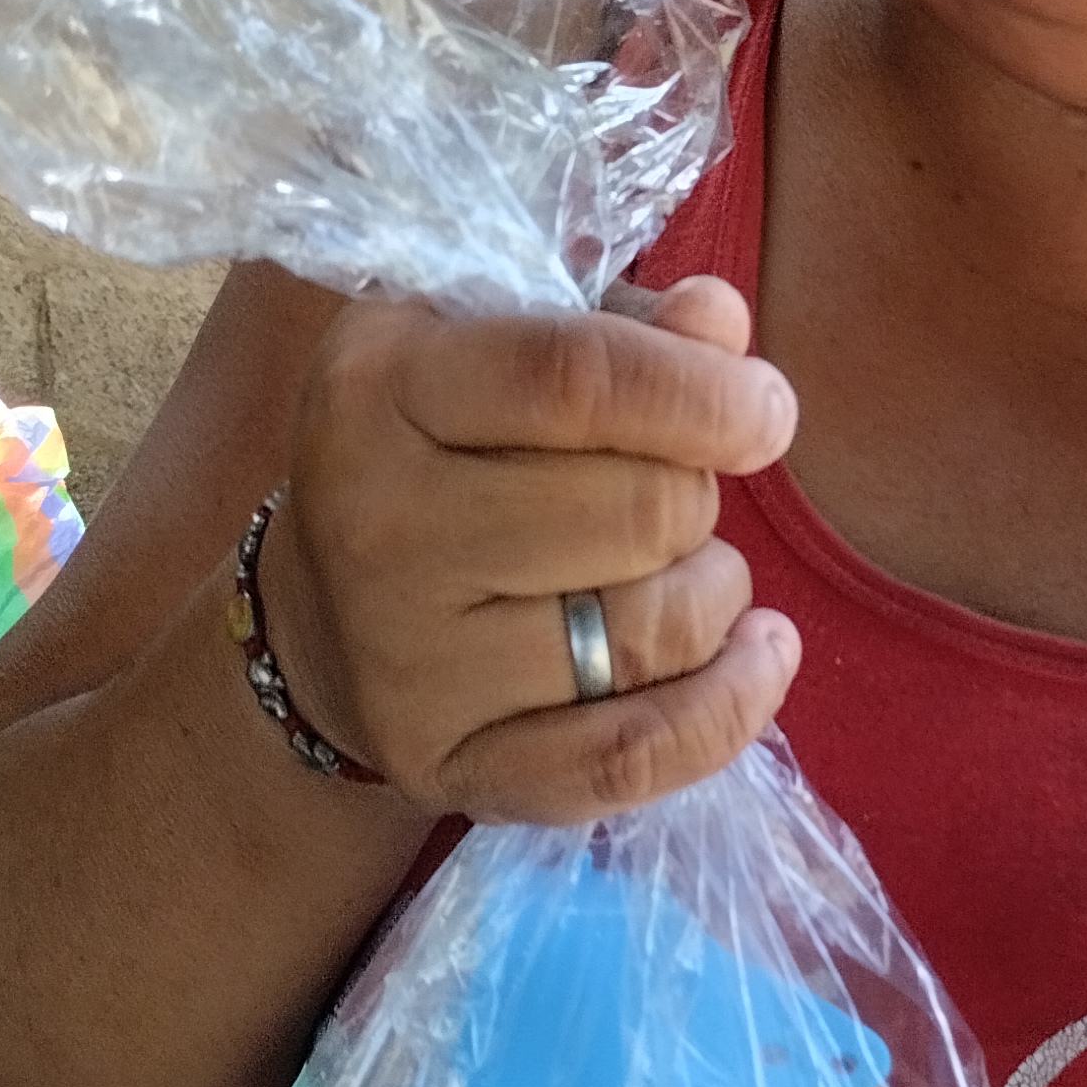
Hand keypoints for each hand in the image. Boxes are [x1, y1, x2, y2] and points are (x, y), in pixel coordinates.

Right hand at [266, 275, 801, 820]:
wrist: (319, 621)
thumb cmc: (437, 454)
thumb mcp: (496, 351)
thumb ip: (620, 331)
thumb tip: (721, 322)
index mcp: (380, 388)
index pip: (575, 380)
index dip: (703, 392)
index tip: (767, 411)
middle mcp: (379, 524)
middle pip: (638, 511)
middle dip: (695, 496)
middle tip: (675, 495)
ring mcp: (407, 663)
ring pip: (651, 631)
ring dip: (713, 593)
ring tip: (688, 570)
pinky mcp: (447, 763)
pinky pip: (630, 757)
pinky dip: (728, 708)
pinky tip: (759, 656)